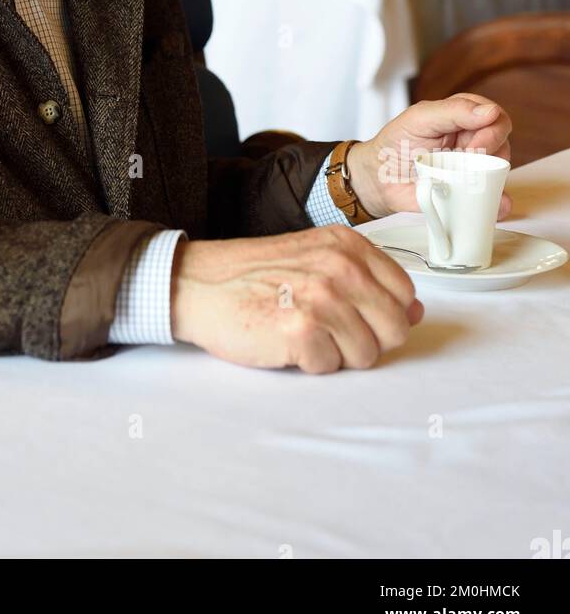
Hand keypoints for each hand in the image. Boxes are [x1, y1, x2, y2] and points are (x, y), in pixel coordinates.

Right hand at [170, 227, 423, 371]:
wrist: (198, 283)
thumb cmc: (254, 275)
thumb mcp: (316, 259)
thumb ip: (367, 281)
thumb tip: (415, 312)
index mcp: (347, 246)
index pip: (405, 294)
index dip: (383, 315)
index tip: (354, 315)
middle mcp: (340, 267)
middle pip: (394, 329)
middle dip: (365, 340)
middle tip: (325, 329)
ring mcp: (322, 298)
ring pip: (366, 355)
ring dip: (335, 354)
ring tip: (302, 333)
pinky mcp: (300, 331)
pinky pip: (330, 368)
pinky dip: (308, 364)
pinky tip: (283, 341)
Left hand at [346, 94, 512, 220]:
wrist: (378, 180)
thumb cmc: (395, 144)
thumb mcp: (418, 119)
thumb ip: (453, 110)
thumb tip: (490, 111)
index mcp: (461, 117)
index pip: (494, 116)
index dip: (492, 129)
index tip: (474, 144)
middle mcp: (471, 140)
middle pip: (503, 141)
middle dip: (493, 150)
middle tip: (468, 158)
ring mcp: (472, 166)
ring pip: (501, 168)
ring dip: (494, 175)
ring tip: (468, 179)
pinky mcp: (469, 191)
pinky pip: (494, 196)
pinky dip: (499, 200)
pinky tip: (495, 203)